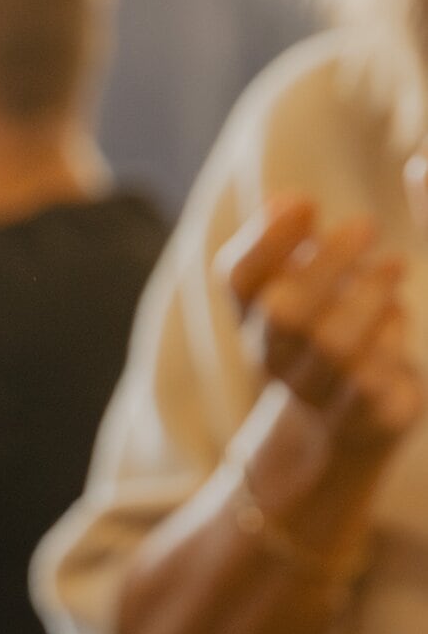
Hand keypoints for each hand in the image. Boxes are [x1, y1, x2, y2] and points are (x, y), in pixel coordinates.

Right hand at [221, 194, 425, 460]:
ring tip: (393, 265)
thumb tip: (286, 202)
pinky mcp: (361, 416)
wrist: (334, 432)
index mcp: (254, 320)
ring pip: (334, 345)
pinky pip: (376, 377)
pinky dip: (389, 336)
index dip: (266, 241)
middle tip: (365, 224)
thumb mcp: (297, 287)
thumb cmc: (318, 336)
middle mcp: (276, 359)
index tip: (304, 202)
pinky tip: (395, 316)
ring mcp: (317, 392)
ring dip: (367, 295)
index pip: (238, 280)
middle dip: (326, 264)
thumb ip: (288, 244)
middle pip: (283, 312)